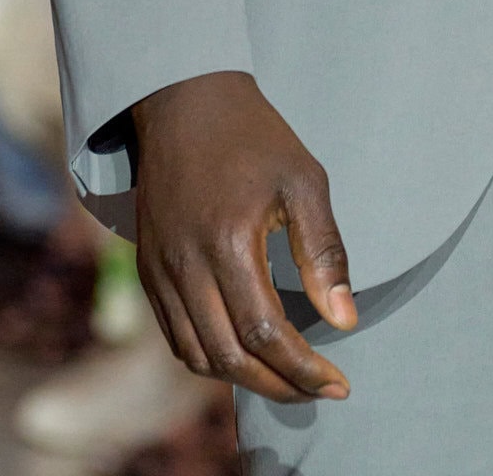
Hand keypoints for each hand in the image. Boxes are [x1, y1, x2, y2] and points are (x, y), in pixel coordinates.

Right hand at [131, 70, 357, 402]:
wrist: (185, 100)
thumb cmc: (254, 137)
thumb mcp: (304, 181)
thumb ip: (324, 252)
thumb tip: (344, 321)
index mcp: (228, 243)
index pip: (266, 333)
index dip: (304, 369)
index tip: (338, 384)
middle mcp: (186, 266)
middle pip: (229, 357)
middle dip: (278, 386)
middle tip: (318, 392)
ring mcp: (160, 271)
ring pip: (198, 355)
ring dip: (243, 380)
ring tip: (287, 378)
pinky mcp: (148, 269)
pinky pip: (175, 336)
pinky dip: (209, 358)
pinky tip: (242, 354)